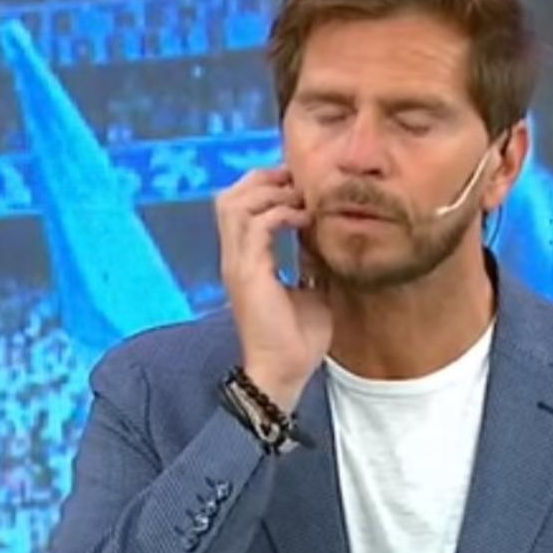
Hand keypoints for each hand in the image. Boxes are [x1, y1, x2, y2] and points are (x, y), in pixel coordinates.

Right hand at [213, 167, 331, 411]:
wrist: (286, 372)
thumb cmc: (298, 338)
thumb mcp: (311, 289)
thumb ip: (311, 261)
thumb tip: (324, 238)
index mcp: (246, 260)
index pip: (239, 207)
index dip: (265, 187)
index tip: (300, 184)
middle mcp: (235, 258)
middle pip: (228, 197)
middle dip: (262, 180)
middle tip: (297, 180)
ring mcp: (237, 264)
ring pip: (233, 204)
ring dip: (269, 192)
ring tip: (299, 197)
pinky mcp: (247, 273)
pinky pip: (254, 226)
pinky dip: (280, 213)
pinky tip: (304, 218)